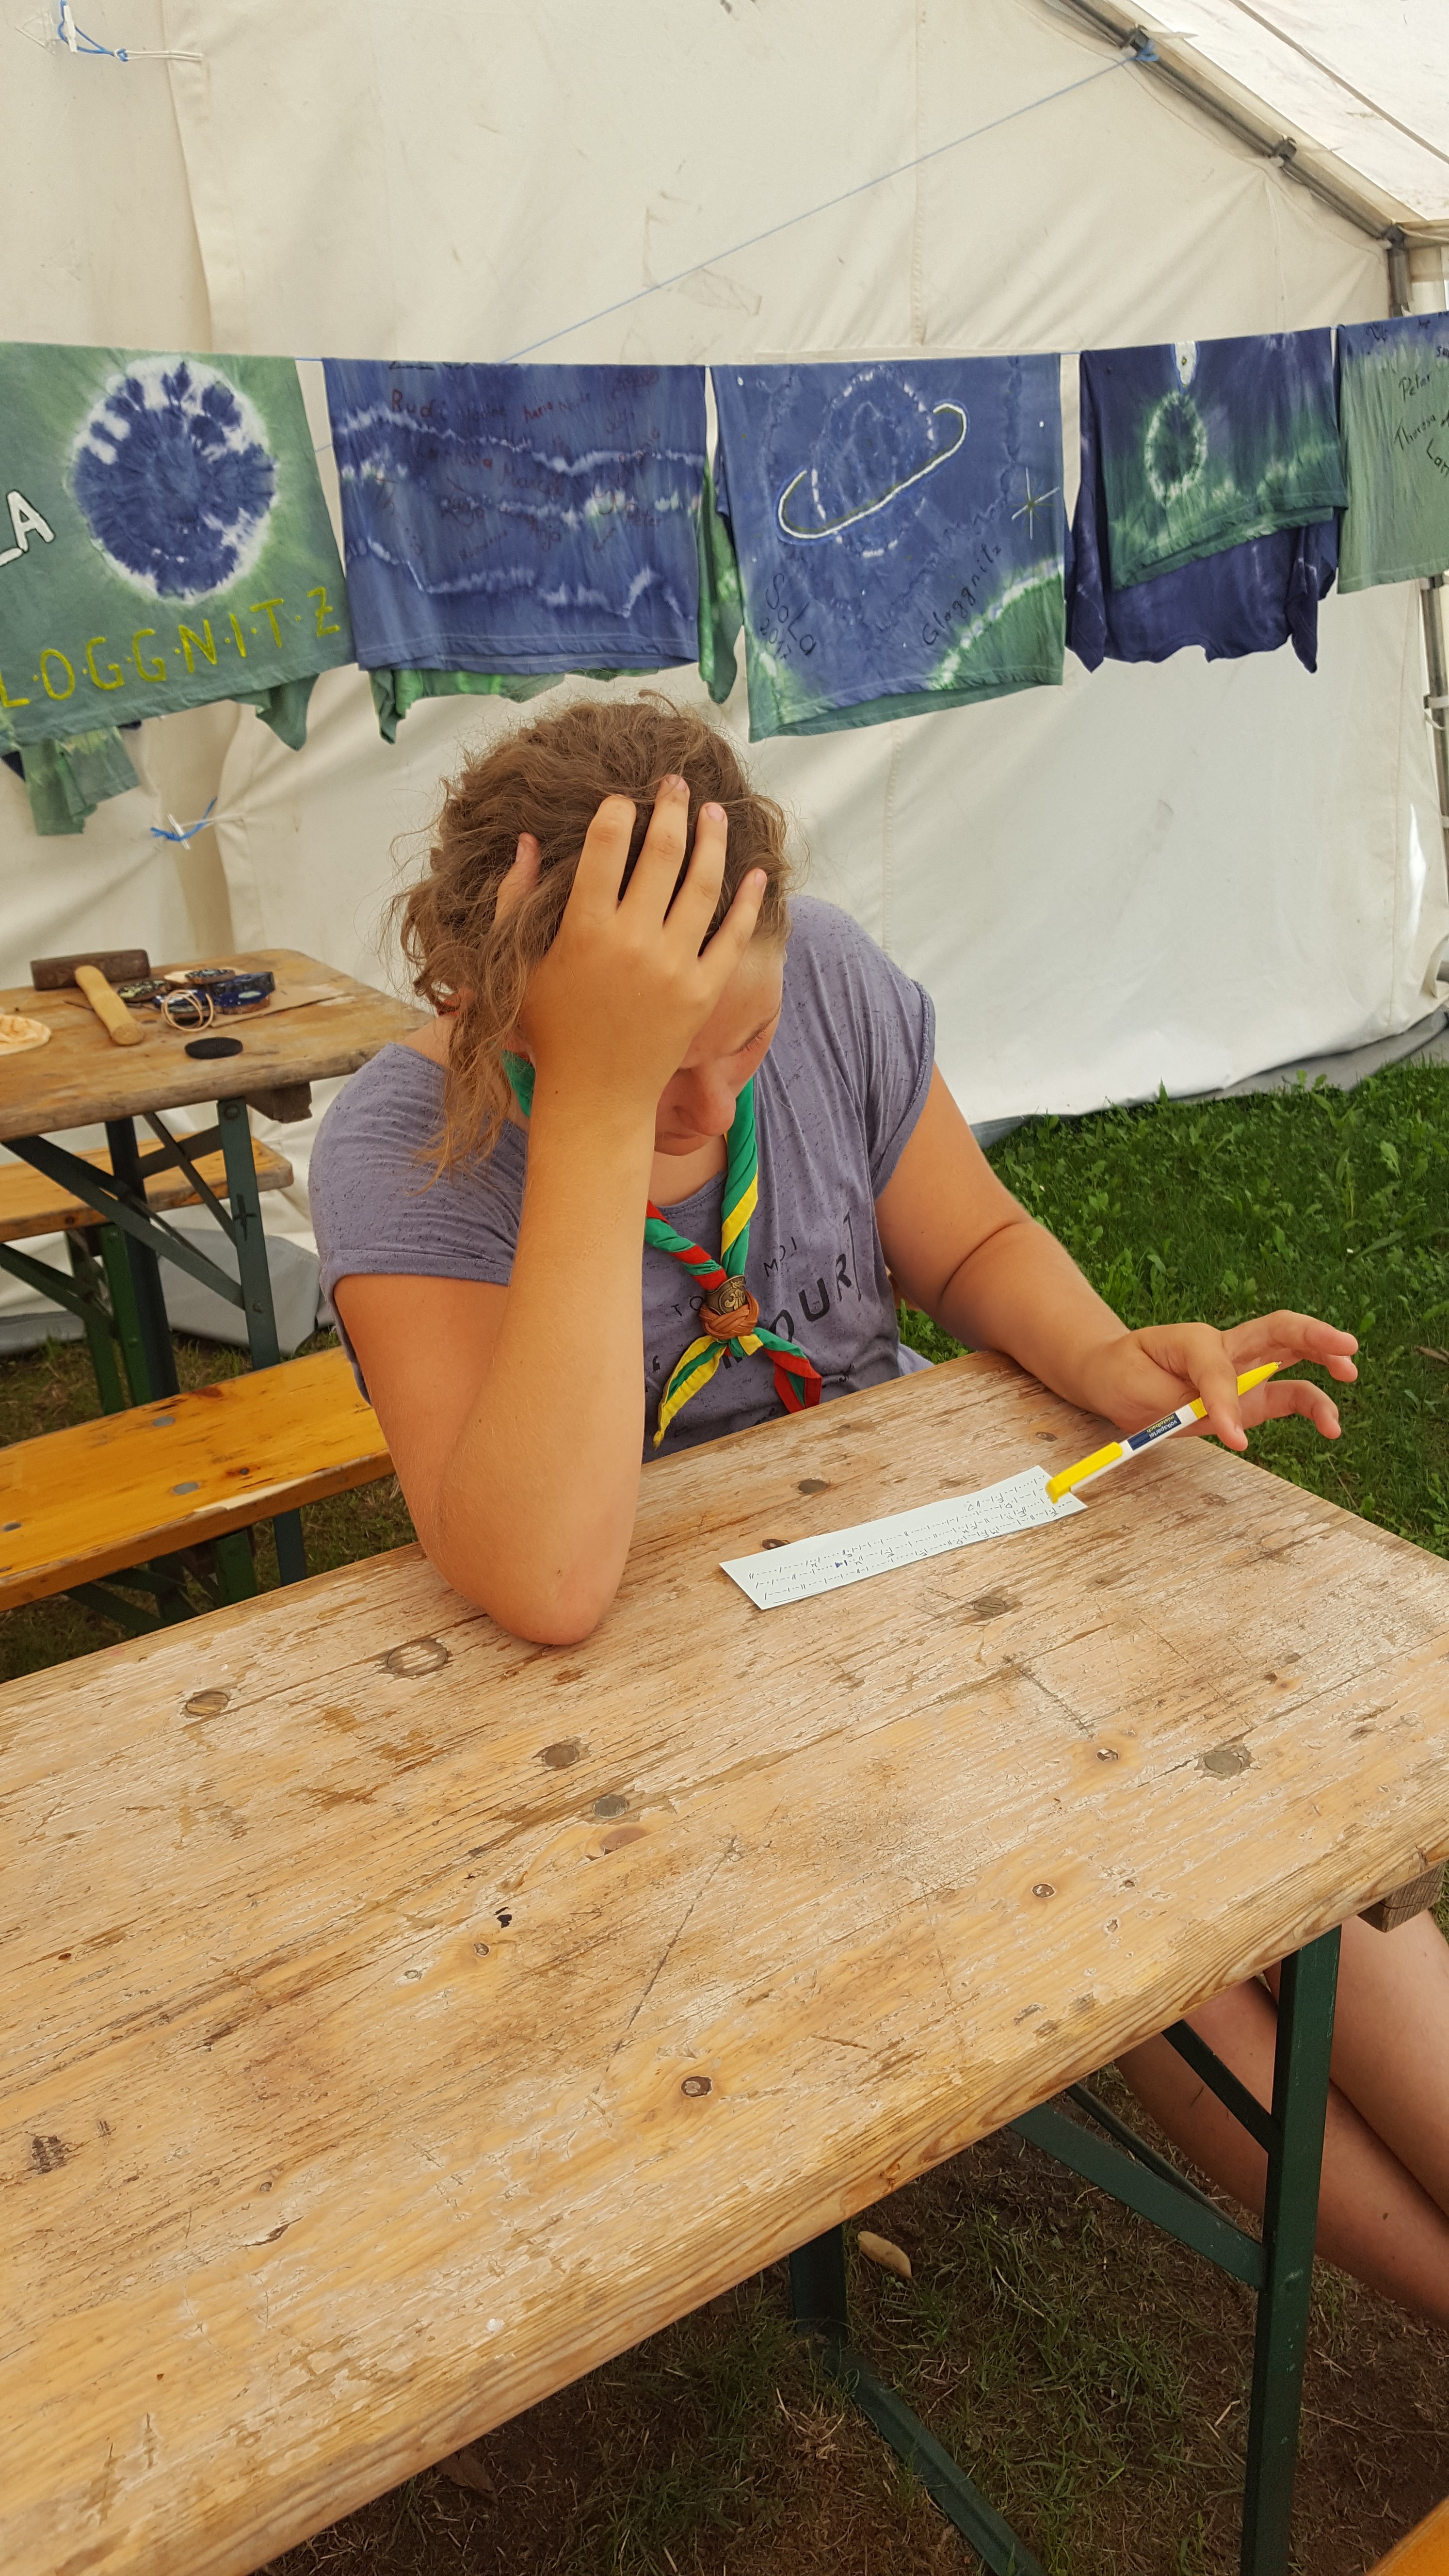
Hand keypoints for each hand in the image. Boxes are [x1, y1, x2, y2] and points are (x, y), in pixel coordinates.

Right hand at [502, 780, 764, 1121]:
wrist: (596, 1096)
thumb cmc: (550, 1029)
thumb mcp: (518, 966)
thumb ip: (514, 901)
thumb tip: (528, 840)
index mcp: (584, 929)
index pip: (606, 845)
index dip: (616, 810)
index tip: (622, 798)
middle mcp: (633, 942)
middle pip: (662, 852)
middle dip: (671, 808)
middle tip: (676, 784)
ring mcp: (674, 966)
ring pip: (704, 884)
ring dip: (712, 839)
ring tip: (714, 812)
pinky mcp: (704, 992)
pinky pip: (735, 935)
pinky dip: (749, 900)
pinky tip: (756, 872)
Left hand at [1077, 1310, 1358, 1451]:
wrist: (1111, 1378)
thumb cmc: (1125, 1371)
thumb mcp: (1138, 1383)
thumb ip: (1184, 1401)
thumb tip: (1234, 1430)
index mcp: (1198, 1340)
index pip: (1219, 1367)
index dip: (1225, 1401)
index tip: (1231, 1436)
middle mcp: (1228, 1350)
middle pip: (1279, 1331)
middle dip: (1315, 1335)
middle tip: (1346, 1346)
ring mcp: (1243, 1372)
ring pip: (1293, 1358)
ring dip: (1325, 1364)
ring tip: (1349, 1377)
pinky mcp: (1250, 1398)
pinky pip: (1289, 1396)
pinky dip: (1312, 1406)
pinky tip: (1329, 1425)